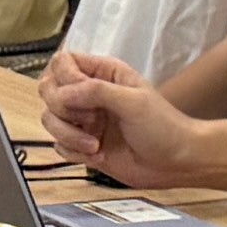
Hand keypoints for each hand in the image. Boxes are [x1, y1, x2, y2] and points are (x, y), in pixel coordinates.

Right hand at [34, 50, 198, 181]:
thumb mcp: (133, 102)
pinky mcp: (83, 146)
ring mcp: (85, 121)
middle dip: (63, 110)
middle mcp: (89, 94)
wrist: (177, 163)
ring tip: (94, 144)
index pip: (62, 62)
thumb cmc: (164, 127)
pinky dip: (72, 153)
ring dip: (68, 135)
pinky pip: (59, 146)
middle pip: (49, 90)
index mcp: (103, 74)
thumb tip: (61, 93)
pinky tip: (96, 155)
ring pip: (49, 120)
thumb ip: (95, 92)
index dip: (64, 78)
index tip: (79, 95)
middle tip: (90, 119)